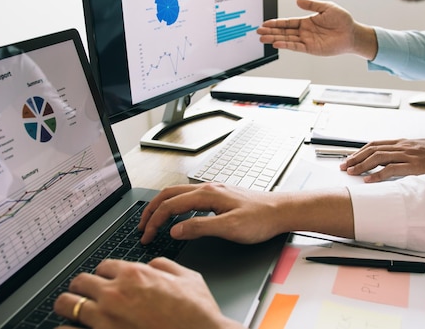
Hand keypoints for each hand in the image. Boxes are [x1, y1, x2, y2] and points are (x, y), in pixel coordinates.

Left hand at [54, 258, 242, 328]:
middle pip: (80, 281)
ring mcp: (105, 319)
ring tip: (69, 310)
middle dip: (82, 287)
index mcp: (134, 274)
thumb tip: (153, 265)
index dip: (105, 274)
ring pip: (66, 303)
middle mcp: (115, 293)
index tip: (106, 281)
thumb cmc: (197, 314)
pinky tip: (72, 328)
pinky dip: (67, 328)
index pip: (103, 266)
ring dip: (67, 305)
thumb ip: (165, 266)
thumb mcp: (188, 277)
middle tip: (83, 294)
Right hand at [138, 182, 355, 243]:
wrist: (282, 211)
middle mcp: (208, 189)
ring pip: (178, 194)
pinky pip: (189, 196)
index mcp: (207, 195)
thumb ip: (200, 228)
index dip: (154, 221)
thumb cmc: (260, 219)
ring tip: (153, 220)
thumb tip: (175, 230)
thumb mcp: (229, 228)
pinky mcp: (220, 196)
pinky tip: (178, 215)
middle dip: (151, 210)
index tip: (146, 236)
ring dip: (162, 206)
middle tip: (141, 227)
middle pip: (169, 195)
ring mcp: (214, 190)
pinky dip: (175, 205)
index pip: (170, 206)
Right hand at [256, 0, 376, 59]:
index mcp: (306, 22)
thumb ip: (311, 5)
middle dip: (271, 31)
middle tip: (258, 31)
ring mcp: (306, 41)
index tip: (265, 23)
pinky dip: (286, 45)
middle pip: (284, 32)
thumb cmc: (342, 20)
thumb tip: (297, 1)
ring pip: (287, 39)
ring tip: (262, 38)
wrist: (352, 33)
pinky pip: (296, 47)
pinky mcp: (311, 49)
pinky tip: (277, 43)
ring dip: (275, 39)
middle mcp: (304, 32)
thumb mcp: (326, 7)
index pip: (287, 22)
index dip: (276, 23)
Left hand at [340, 138, 424, 182]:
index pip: (374, 144)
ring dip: (362, 165)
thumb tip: (387, 162)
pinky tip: (368, 180)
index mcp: (401, 142)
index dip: (359, 151)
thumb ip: (401, 153)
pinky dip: (378, 174)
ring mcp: (406, 155)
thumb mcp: (415, 149)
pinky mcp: (413, 165)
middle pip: (372, 150)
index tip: (349, 158)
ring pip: (378, 157)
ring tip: (352, 172)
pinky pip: (391, 169)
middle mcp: (401, 146)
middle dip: (355, 158)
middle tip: (344, 166)